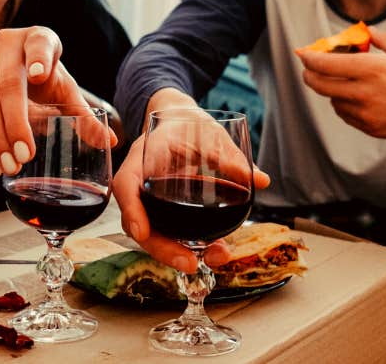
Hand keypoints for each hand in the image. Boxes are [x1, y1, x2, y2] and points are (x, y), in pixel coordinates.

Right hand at [0, 26, 115, 176]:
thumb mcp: (62, 87)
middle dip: (15, 122)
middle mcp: (7, 44)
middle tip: (25, 155)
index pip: (39, 45)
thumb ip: (83, 114)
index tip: (39, 76)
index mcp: (39, 39)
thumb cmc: (40, 73)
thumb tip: (110, 140)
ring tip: (9, 166)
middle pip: (8, 84)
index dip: (38, 59)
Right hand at [113, 121, 270, 273]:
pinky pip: (169, 232)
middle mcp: (141, 184)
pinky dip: (189, 245)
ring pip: (153, 233)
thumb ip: (229, 156)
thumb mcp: (207, 132)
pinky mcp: (164, 209)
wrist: (180, 120)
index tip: (142, 232)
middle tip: (188, 264)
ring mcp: (151, 200)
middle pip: (138, 222)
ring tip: (212, 259)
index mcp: (142, 158)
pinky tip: (214, 251)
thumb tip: (259, 179)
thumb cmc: (188, 122)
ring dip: (177, 253)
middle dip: (161, 247)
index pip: (126, 185)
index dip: (132, 210)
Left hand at [294, 27, 385, 145]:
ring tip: (345, 79)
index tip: (302, 53)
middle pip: (320, 85)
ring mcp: (368, 114)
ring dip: (332, 89)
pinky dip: (345, 104)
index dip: (308, 58)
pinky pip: (347, 116)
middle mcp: (365, 93)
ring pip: (334, 101)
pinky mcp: (373, 129)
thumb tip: (363, 31)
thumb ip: (380, 37)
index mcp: (372, 68)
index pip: (325, 64)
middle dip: (310, 75)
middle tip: (311, 67)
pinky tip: (357, 96)